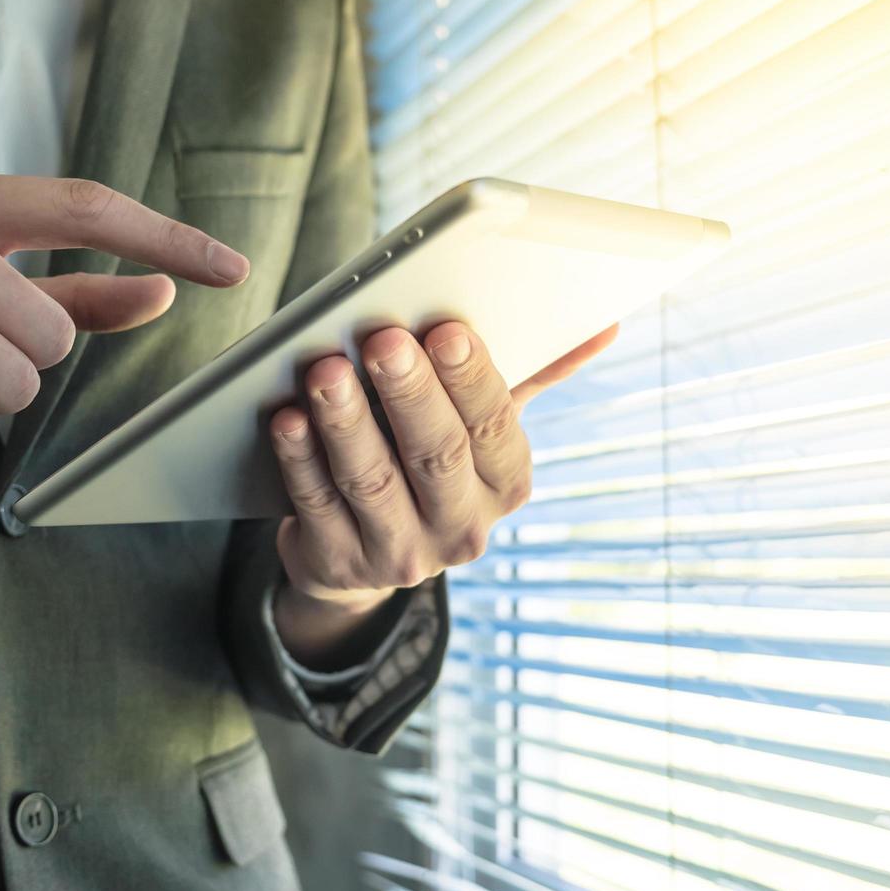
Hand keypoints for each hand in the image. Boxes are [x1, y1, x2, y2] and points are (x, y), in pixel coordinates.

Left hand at [269, 320, 617, 666]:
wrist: (362, 554)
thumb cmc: (429, 461)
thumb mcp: (481, 428)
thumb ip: (530, 375)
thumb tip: (602, 324)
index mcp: (506, 484)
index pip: (495, 427)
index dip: (471, 379)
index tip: (447, 329)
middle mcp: (463, 528)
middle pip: (436, 455)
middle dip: (409, 394)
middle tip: (383, 339)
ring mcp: (401, 555)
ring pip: (372, 482)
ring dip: (346, 422)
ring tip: (323, 370)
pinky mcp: (340, 566)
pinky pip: (316, 506)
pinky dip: (299, 459)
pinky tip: (286, 418)